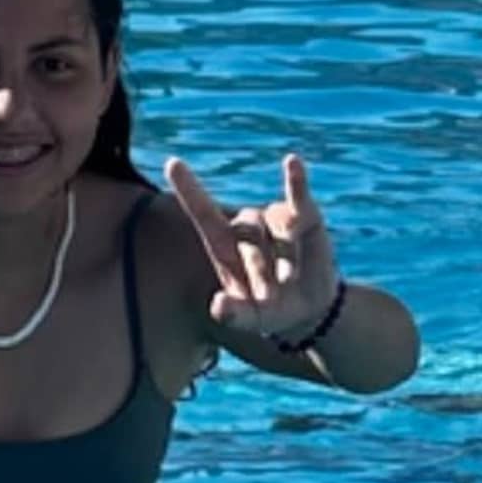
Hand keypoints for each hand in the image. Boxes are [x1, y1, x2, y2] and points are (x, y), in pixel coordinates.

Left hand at [165, 148, 339, 354]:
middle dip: (259, 265)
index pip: (204, 213)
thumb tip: (218, 306)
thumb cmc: (269, 311)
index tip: (172, 163)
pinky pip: (298, 196)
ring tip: (290, 279)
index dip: (189, 189)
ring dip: (285, 254)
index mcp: (224, 245)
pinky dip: (296, 180)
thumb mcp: (250, 320)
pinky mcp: (305, 217)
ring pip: (276, 224)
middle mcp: (247, 226)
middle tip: (270, 293)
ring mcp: (275, 218)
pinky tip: (292, 162)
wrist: (309, 310)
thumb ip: (233, 315)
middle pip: (247, 230)